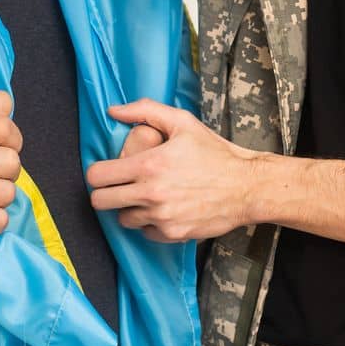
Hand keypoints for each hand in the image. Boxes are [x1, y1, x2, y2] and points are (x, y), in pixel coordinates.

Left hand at [87, 100, 257, 242]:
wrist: (246, 187)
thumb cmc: (215, 152)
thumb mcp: (183, 122)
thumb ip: (144, 111)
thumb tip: (113, 111)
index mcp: (149, 165)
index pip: (97, 177)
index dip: (98, 173)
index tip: (107, 171)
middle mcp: (151, 194)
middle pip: (101, 202)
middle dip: (106, 192)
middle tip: (120, 185)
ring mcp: (161, 217)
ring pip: (122, 219)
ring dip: (129, 208)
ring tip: (146, 196)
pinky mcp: (172, 234)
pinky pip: (145, 232)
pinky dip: (149, 223)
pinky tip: (163, 208)